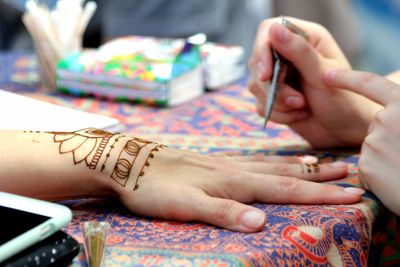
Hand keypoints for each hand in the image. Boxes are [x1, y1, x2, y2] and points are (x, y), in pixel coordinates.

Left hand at [113, 147, 364, 232]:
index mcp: (234, 181)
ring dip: (300, 165)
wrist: (129, 161)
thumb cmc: (155, 186)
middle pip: (286, 172)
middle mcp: (235, 168)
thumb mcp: (185, 205)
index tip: (349, 193)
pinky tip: (273, 161)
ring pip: (270, 163)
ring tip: (321, 164)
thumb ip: (223, 212)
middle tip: (347, 173)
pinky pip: (253, 159)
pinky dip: (273, 161)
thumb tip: (261, 222)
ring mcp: (225, 162)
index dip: (320, 193)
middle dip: (319, 175)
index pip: (286, 187)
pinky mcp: (214, 161)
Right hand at [248, 17, 380, 147]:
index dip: (262, 50)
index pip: (268, 31)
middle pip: (257, 62)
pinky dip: (278, 114)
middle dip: (274, 87)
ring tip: (302, 107)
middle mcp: (289, 55)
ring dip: (278, 102)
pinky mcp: (274, 97)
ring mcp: (280, 76)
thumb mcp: (322, 75)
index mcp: (305, 39)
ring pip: (256, 85)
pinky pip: (260, 104)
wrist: (346, 131)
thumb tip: (275, 28)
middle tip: (298, 100)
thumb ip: (299, 52)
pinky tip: (298, 115)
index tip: (266, 75)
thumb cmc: (345, 100)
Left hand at [325, 69, 399, 214]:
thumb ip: (398, 113)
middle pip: (376, 125)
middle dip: (389, 137)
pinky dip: (380, 176)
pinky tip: (397, 182)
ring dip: (386, 157)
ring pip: (371, 147)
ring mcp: (373, 142)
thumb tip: (385, 111)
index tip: (327, 75)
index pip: (371, 84)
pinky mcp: (366, 165)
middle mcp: (385, 119)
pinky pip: (368, 168)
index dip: (348, 78)